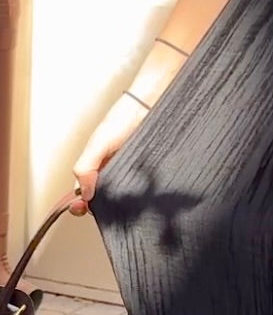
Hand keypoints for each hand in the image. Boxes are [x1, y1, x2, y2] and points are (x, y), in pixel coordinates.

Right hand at [70, 94, 148, 214]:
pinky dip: (139, 194)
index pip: (84, 192)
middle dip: (102, 206)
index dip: (82, 203)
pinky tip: (140, 194)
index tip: (82, 209)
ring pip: (122, 195)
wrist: (148, 105)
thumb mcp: (97, 143)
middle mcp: (110, 170)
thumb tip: (84, 192)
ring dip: (122, 202)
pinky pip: (140, 188)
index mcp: (94, 165)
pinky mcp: (146, 171)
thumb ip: (85, 167)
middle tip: (105, 210)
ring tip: (124, 203)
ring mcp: (128, 171)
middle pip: (103, 197)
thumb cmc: (122, 118)